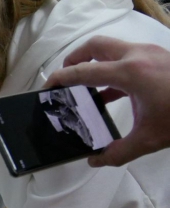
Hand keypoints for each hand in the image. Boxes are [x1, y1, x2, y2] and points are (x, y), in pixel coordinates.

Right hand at [45, 37, 169, 166]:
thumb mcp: (148, 139)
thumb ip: (117, 152)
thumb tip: (95, 161)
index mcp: (129, 73)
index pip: (84, 71)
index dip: (61, 78)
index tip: (48, 86)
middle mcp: (137, 56)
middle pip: (95, 46)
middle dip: (75, 59)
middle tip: (64, 77)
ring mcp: (150, 53)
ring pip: (112, 48)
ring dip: (94, 62)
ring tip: (85, 85)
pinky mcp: (159, 58)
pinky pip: (127, 56)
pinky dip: (112, 68)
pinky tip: (111, 93)